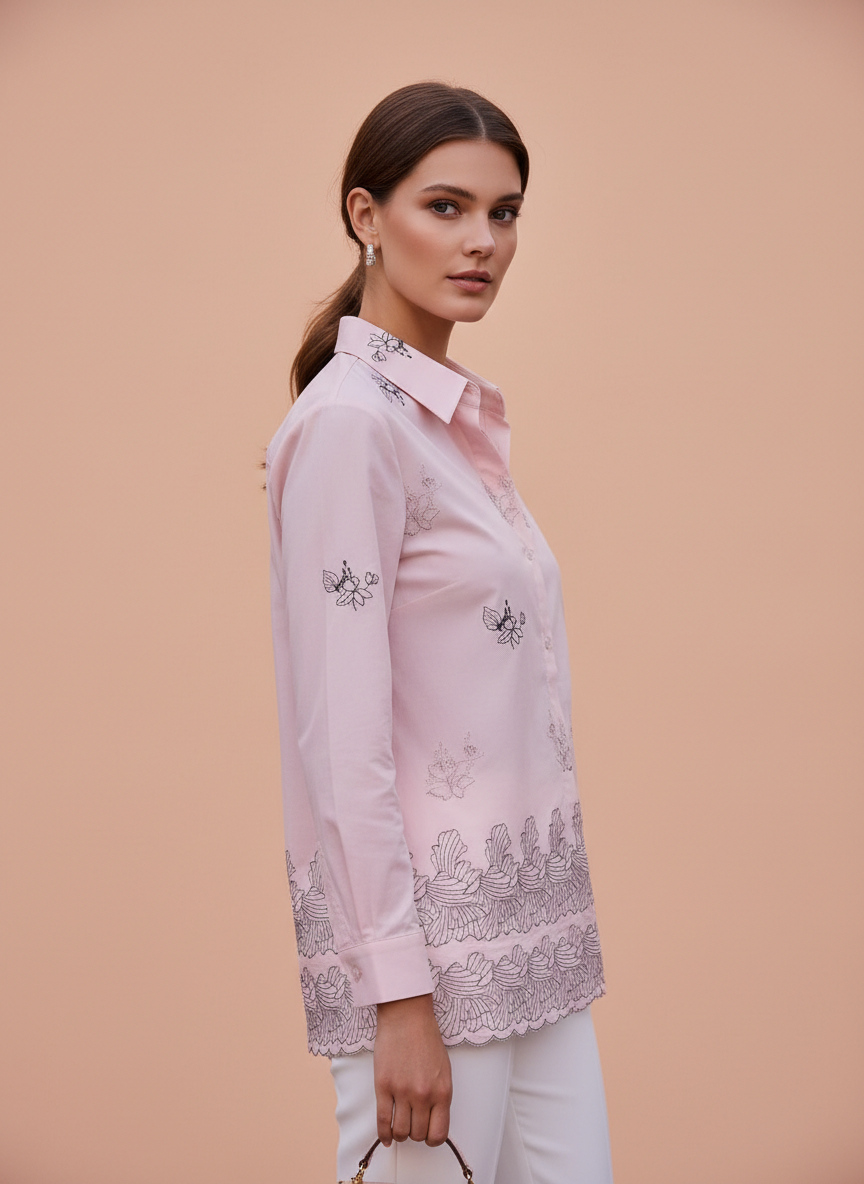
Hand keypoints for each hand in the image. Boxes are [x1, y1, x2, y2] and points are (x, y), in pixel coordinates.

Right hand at [374, 993, 451, 1147]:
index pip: (439, 1133)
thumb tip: (432, 1119)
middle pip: (418, 1134)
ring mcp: (402, 1091)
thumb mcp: (443, 1069)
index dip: (432, 1138)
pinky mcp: (383, 1086)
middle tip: (412, 1125)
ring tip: (399, 1127)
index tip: (427, 1134)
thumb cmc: (426, 1038)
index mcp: (442, 1091)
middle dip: (415, 1134)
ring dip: (400, 1134)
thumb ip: (439, 1095)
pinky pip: (382, 1121)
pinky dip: (383, 1133)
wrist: (407, 1016)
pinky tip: (386, 1136)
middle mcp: (424, 1095)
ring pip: (400, 1132)